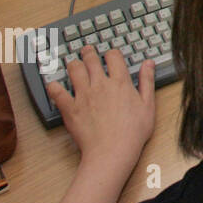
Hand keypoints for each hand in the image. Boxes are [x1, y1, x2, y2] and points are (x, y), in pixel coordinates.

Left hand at [49, 46, 154, 173]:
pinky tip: (54, 85)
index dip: (112, 53)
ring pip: (74, 69)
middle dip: (89, 52)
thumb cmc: (132, 132)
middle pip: (91, 59)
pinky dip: (54, 86)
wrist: (112, 151)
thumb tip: (148, 63)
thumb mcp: (148, 105)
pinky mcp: (70, 108)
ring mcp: (83, 95)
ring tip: (73, 63)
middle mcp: (100, 84)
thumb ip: (147, 81)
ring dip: (73, 64)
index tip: (110, 55)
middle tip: (87, 51)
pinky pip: (56, 91)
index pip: (114, 56)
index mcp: (120, 82)